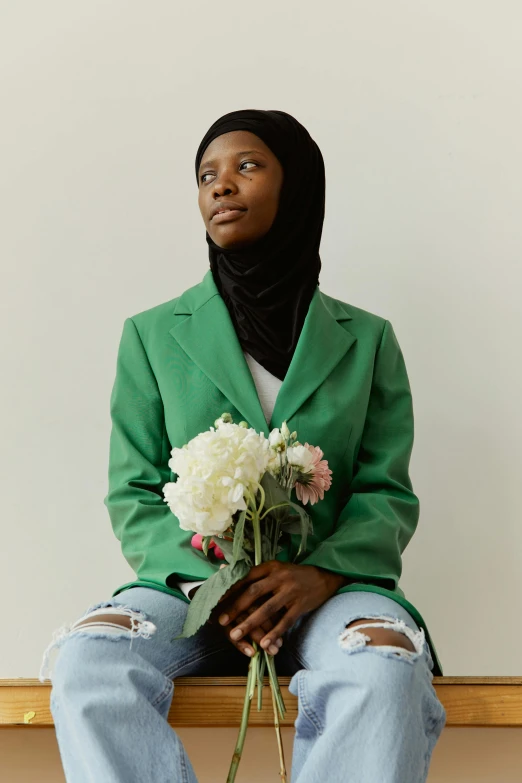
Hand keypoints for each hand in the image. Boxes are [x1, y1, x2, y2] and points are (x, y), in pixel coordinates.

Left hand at [214, 561, 348, 654]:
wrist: (325, 577)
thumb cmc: (295, 575)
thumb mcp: (277, 569)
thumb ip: (257, 574)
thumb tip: (226, 573)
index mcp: (271, 567)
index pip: (247, 577)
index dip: (231, 589)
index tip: (217, 601)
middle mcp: (280, 577)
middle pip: (253, 593)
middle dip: (236, 608)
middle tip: (222, 620)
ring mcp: (291, 591)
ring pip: (267, 609)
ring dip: (250, 623)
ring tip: (236, 635)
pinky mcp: (301, 605)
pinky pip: (285, 621)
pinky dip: (274, 633)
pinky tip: (264, 644)